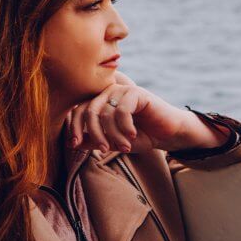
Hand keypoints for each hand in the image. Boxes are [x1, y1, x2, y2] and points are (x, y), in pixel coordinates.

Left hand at [67, 71, 225, 155]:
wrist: (167, 133)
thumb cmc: (140, 136)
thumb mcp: (113, 142)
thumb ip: (94, 141)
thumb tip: (73, 143)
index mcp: (100, 102)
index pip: (79, 110)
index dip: (74, 127)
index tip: (74, 145)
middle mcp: (108, 93)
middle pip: (90, 111)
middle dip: (95, 134)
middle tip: (104, 150)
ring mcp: (122, 90)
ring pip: (106, 113)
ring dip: (114, 135)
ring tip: (125, 147)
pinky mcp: (136, 92)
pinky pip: (122, 110)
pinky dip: (125, 127)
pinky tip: (133, 135)